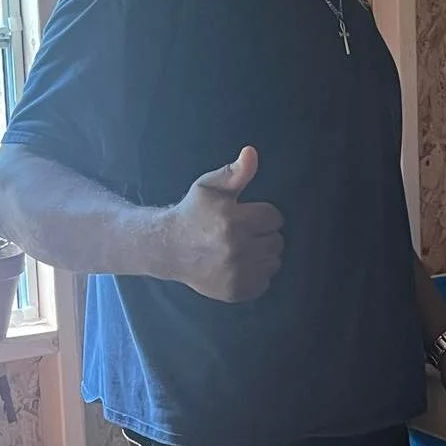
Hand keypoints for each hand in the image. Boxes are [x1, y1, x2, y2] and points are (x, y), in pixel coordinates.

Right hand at [160, 147, 283, 301]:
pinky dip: (257, 274)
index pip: (274, 218)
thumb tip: (251, 153)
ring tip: (242, 248)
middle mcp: (236, 249)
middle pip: (277, 241)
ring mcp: (236, 273)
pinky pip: (265, 282)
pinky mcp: (235, 291)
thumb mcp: (209, 187)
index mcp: (232, 221)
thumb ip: (234, 173)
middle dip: (263, 234)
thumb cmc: (192, 213)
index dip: (262, 215)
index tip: (246, 215)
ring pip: (274, 262)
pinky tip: (239, 265)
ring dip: (263, 254)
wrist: (168, 248)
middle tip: (242, 232)